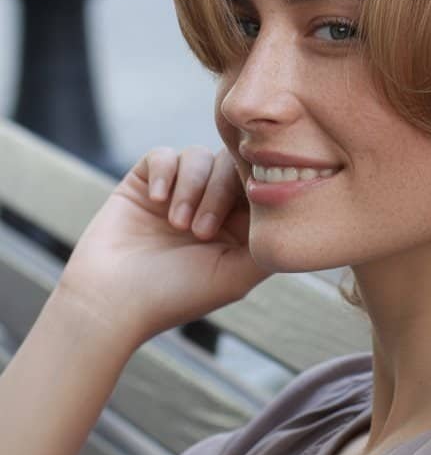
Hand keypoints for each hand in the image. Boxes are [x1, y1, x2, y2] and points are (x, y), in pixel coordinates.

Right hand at [59, 146, 265, 346]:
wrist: (111, 299)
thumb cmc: (176, 295)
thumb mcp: (236, 275)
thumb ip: (268, 243)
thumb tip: (295, 211)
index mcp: (236, 227)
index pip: (258, 184)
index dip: (257, 183)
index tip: (249, 196)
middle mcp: (209, 206)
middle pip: (231, 164)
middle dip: (221, 191)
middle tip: (201, 232)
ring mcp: (176, 192)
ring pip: (199, 157)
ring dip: (192, 188)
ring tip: (177, 225)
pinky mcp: (144, 183)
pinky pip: (163, 154)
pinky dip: (164, 172)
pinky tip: (156, 201)